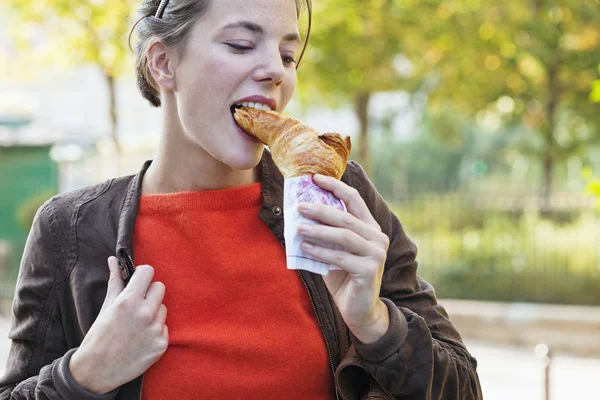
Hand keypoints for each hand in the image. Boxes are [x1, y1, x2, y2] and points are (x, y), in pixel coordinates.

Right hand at [69, 257, 167, 393]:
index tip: (138, 281)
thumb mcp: (106, 307)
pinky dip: (156, 331)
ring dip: (153, 313)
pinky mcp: (162, 344)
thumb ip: (115, 281)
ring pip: (163, 308)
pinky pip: (165, 327)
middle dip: (150, 293)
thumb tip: (113, 259)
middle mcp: (145, 313)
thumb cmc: (99, 336)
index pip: (148, 272)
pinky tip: (141, 338)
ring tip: (137, 325)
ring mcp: (155, 329)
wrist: (97, 371)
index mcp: (129, 301)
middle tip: (137, 305)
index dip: (142, 275)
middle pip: (160, 287)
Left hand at [297, 174, 389, 343]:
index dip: (335, 186)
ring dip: (318, 230)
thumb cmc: (343, 276)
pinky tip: (305, 248)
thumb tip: (300, 214)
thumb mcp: (334, 250)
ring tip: (298, 227)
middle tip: (299, 206)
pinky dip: (320, 252)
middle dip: (320, 209)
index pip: (354, 198)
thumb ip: (326, 233)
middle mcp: (377, 237)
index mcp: (370, 227)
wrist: (359, 310)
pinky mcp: (369, 270)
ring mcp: (376, 254)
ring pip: (343, 235)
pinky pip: (340, 257)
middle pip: (346, 216)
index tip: (314, 178)